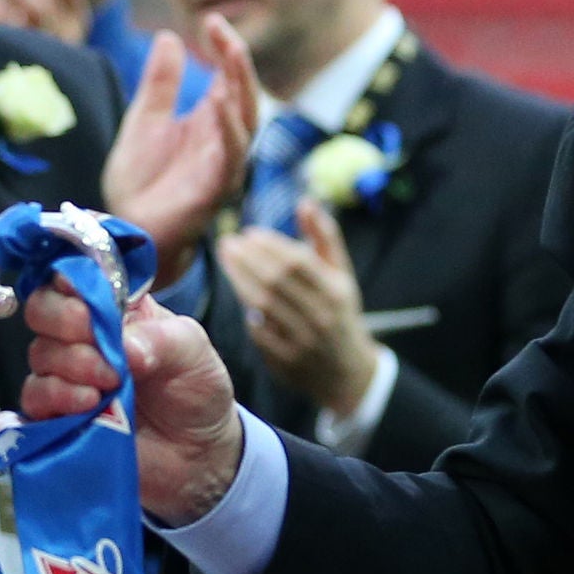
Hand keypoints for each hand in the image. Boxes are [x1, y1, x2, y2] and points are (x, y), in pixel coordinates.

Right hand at [19, 286, 244, 525]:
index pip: (74, 276)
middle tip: (97, 343)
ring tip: (109, 384)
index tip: (88, 302)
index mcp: (113, 307)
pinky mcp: (57, 414)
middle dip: (64, 321)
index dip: (71, 281)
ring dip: (71, 365)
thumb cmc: (195, 390)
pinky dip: (58, 397)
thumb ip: (161, 339)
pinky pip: (35, 398)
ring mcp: (66, 374)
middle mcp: (83, 335)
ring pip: (40, 353)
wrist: (196, 455)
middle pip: (43, 308)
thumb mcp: (193, 351)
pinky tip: (89, 405)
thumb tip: (124, 348)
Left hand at [100, 19, 259, 279]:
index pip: (228, 78)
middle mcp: (223, 140)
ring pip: (246, 121)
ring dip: (241, 87)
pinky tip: (220, 102)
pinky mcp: (215, 189)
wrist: (127, 231)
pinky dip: (228, 128)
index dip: (224, 48)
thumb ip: (160, 83)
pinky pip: (231, 156)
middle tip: (222, 30)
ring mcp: (223, 164)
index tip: (211, 20)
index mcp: (209, 122)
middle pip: (244, 94)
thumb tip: (169, 36)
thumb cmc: (141, 182)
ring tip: (231, 53)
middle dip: (237, 60)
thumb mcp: (144, 120)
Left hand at [219, 199, 377, 418]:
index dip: (271, 245)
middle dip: (248, 259)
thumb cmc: (339, 312)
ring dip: (240, 280)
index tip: (249, 233)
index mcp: (336, 293)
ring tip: (226, 260)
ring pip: (263, 306)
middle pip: (276, 282)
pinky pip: (259, 332)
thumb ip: (324, 237)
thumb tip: (306, 202)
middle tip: (228, 243)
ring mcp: (302, 341)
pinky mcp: (286, 362)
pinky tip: (239, 293)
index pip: (299, 263)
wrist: (347, 372)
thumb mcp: (341, 275)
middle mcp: (320, 317)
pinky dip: (248, 312)